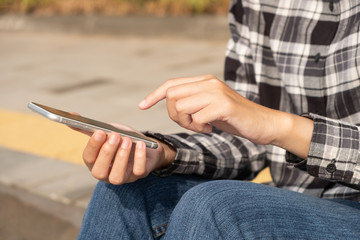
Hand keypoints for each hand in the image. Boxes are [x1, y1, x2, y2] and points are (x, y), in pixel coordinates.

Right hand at [71, 121, 174, 184]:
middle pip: (99, 171)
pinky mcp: (139, 175)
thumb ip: (90, 127)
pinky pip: (138, 171)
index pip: (88, 158)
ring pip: (117, 177)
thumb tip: (71, 114)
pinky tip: (141, 144)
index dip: (93, 146)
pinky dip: (140, 157)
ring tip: (127, 139)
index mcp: (95, 162)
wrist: (144, 145)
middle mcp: (106, 174)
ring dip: (121, 157)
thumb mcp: (107, 131)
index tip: (100, 132)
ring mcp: (122, 177)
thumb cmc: (121, 139)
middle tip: (115, 135)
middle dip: (107, 152)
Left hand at [138, 75, 277, 144]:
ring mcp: (216, 93)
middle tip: (190, 124)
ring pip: (181, 106)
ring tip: (202, 127)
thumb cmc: (234, 118)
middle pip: (172, 96)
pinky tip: (211, 129)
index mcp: (205, 81)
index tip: (142, 106)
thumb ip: (192, 102)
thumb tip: (170, 104)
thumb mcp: (210, 106)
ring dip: (187, 123)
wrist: (264, 124)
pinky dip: (200, 128)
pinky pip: (197, 118)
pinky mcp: (224, 106)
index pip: (171, 84)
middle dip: (174, 115)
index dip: (153, 95)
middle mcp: (209, 83)